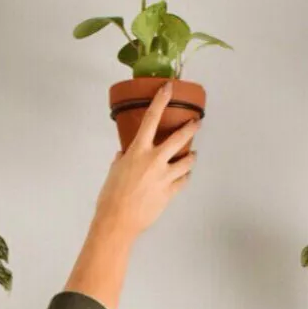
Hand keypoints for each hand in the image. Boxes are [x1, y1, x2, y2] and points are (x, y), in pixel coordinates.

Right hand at [92, 82, 199, 242]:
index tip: (169, 88)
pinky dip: (185, 176)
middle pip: (179, 138)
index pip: (151, 118)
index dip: (161, 100)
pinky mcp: (170, 192)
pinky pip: (183, 180)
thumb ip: (121, 160)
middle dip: (191, 128)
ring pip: (187, 161)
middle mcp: (154, 160)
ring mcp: (165, 176)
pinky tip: (185, 175)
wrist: (118, 220)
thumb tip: (123, 156)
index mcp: (138, 151)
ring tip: (193, 154)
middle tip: (197, 122)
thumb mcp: (114, 172)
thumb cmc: (111, 196)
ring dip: (192, 156)